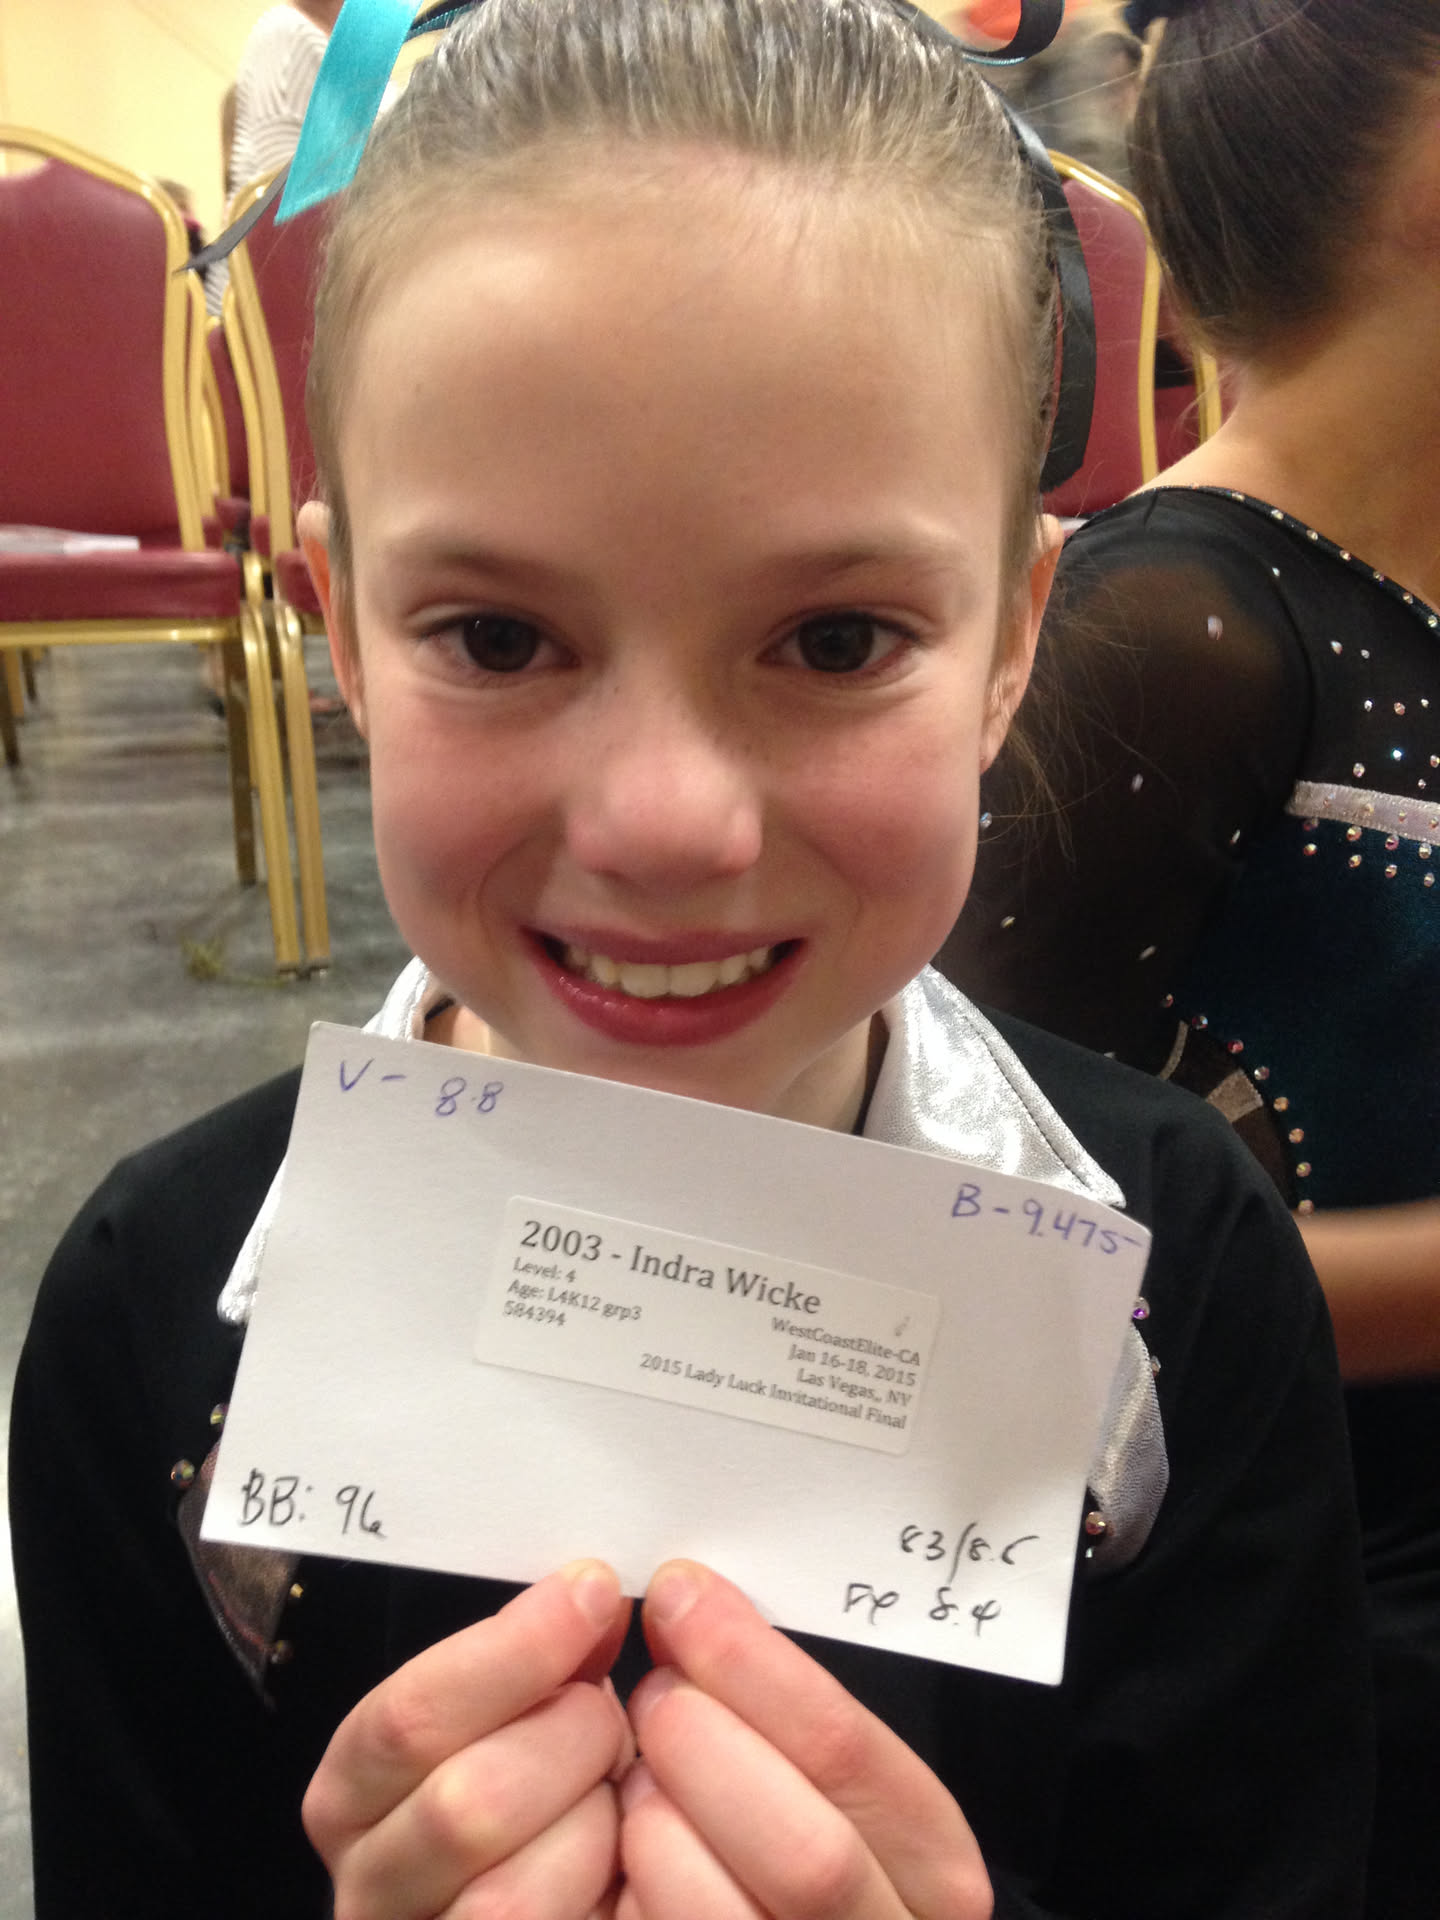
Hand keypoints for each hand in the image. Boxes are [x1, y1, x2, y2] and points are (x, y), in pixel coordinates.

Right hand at [304, 1560, 633, 1919]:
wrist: (559, 1894)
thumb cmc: (543, 1797)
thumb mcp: (531, 1718)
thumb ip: (550, 1661)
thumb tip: (591, 1595)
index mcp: (351, 1792)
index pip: (407, 1715)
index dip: (511, 1651)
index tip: (594, 1591)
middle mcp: (365, 1887)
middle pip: (464, 1805)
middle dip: (569, 1741)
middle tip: (615, 1721)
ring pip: (509, 1898)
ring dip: (594, 1827)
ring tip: (620, 1797)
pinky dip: (610, 1889)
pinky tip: (630, 1859)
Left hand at [618, 1560, 991, 1919]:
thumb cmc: (809, 1837)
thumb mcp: (833, 1780)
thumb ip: (786, 1713)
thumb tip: (687, 1604)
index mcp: (935, 1862)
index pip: (851, 1751)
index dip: (754, 1665)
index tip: (682, 1597)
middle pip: (805, 1848)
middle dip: (709, 1746)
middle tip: (654, 1690)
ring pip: (727, 1913)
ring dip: (661, 1823)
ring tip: (635, 1771)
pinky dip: (636, 1886)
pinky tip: (626, 1843)